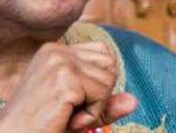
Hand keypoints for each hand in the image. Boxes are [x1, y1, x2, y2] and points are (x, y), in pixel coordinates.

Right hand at [0, 41, 137, 132]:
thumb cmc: (41, 126)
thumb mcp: (76, 111)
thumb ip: (104, 103)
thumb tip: (134, 101)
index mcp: (54, 50)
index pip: (103, 53)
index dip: (99, 82)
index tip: (75, 100)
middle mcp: (56, 50)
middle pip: (110, 64)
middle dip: (100, 94)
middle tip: (72, 111)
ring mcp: (60, 62)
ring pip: (108, 81)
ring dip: (95, 108)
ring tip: (67, 116)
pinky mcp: (65, 79)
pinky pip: (102, 97)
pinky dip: (90, 116)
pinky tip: (67, 120)